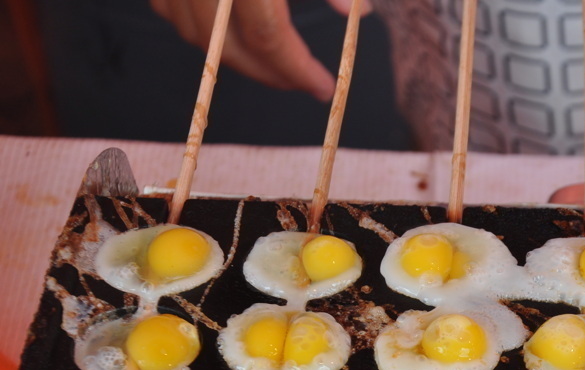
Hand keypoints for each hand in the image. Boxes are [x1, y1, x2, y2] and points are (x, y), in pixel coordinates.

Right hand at [150, 0, 371, 101]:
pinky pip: (170, 10)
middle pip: (229, 49)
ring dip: (233, 55)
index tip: (324, 88)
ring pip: (195, 35)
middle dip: (269, 74)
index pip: (271, 38)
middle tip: (301, 80)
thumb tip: (358, 11)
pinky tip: (229, 32)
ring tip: (271, 59)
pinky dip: (199, 28)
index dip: (298, 70)